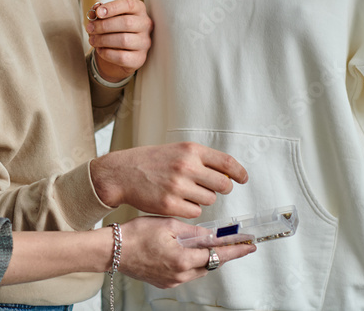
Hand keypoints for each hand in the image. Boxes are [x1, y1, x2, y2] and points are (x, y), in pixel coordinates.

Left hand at [86, 0, 152, 82]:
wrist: (117, 50)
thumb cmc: (113, 28)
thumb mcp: (105, 17)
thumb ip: (99, 12)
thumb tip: (93, 12)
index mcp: (138, 9)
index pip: (129, 4)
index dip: (112, 7)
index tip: (97, 12)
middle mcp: (145, 24)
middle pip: (126, 23)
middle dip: (104, 26)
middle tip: (90, 28)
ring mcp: (144, 42)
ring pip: (124, 40)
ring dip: (103, 40)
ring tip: (92, 40)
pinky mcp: (140, 58)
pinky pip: (122, 57)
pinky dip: (107, 53)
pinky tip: (100, 49)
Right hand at [91, 143, 247, 217]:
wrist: (121, 173)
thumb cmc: (149, 162)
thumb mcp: (175, 150)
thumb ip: (200, 159)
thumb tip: (227, 174)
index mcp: (190, 150)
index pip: (227, 163)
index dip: (239, 173)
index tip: (242, 178)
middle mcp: (186, 166)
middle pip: (222, 185)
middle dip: (221, 189)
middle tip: (212, 188)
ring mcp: (178, 187)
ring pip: (209, 200)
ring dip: (203, 199)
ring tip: (186, 192)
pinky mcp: (170, 205)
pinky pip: (195, 212)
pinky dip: (190, 209)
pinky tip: (177, 201)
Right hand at [118, 216, 255, 287]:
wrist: (113, 250)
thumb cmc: (136, 234)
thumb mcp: (168, 224)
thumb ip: (194, 232)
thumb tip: (213, 235)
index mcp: (183, 259)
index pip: (218, 254)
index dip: (236, 250)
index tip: (250, 245)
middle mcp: (181, 274)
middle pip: (210, 264)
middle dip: (223, 253)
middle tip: (236, 243)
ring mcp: (172, 280)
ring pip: (199, 269)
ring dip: (206, 257)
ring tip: (211, 245)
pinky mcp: (164, 282)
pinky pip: (186, 272)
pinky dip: (191, 262)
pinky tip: (188, 251)